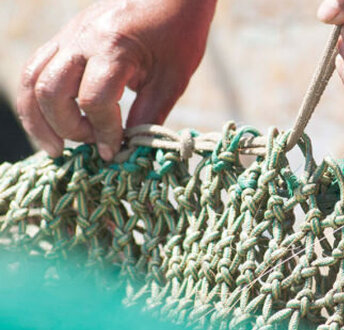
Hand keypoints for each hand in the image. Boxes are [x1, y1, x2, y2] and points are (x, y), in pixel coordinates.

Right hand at [17, 0, 216, 159]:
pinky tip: (54, 122)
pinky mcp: (65, 37)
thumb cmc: (179, 32)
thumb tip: (128, 148)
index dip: (103, 132)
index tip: (115, 151)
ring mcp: (69, 35)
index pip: (94, 101)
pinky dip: (38, 99)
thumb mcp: (173, 78)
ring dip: (38, 119)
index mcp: (114, 47)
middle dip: (68, 128)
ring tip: (55, 148)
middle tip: (91, 146)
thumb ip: (150, 114)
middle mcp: (82, 39)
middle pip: (51, 92)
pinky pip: (36, 68)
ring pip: (32, 80)